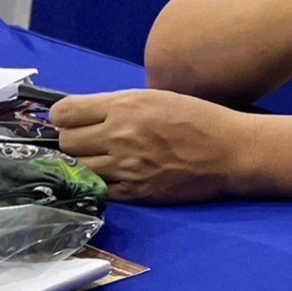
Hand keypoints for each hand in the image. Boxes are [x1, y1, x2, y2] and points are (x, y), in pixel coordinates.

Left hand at [50, 88, 249, 202]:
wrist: (229, 151)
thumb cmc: (196, 119)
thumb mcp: (154, 97)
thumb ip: (116, 105)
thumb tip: (83, 114)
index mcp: (123, 107)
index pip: (64, 112)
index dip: (63, 116)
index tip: (71, 119)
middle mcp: (119, 136)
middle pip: (66, 142)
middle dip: (72, 140)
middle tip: (89, 141)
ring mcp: (125, 167)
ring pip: (78, 168)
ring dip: (84, 163)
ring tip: (103, 159)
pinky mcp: (135, 192)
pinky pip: (99, 189)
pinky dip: (101, 183)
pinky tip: (115, 175)